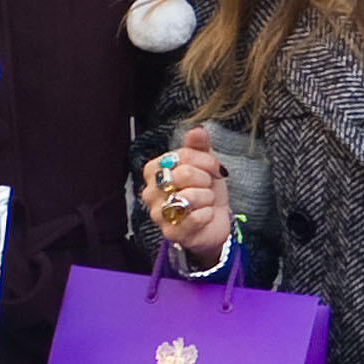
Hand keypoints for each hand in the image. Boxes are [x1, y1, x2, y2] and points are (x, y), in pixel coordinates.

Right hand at [140, 125, 236, 263]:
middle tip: (208, 187)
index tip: (214, 169)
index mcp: (153, 170)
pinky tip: (206, 215)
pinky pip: (195, 217)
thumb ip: (198, 146)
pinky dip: (208, 214)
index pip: (182, 155)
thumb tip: (197, 130)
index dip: (206, 161)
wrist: (213, 222)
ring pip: (189, 196)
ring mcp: (158, 214)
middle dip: (206, 180)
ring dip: (207, 198)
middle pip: (184, 174)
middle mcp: (149, 192)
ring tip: (206, 202)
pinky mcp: (171, 233)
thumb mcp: (204, 165)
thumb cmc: (204, 190)